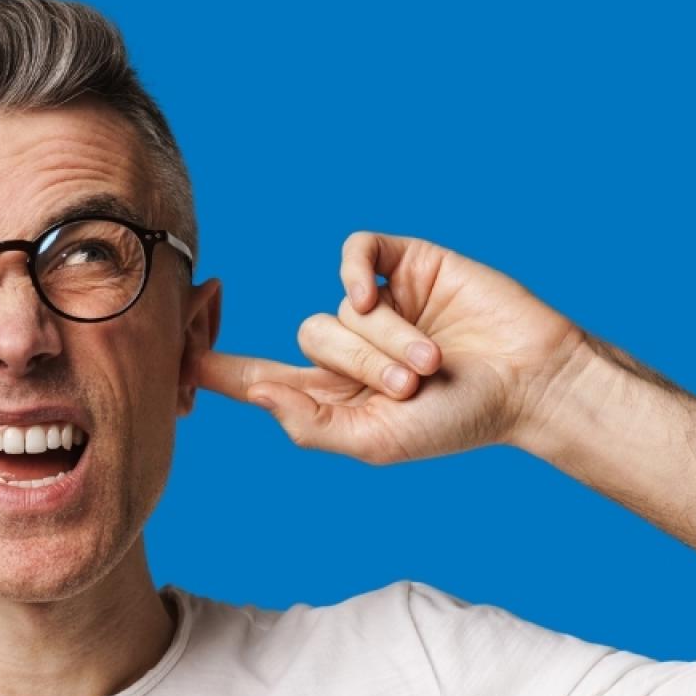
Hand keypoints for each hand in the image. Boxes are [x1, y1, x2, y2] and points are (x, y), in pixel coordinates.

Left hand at [197, 231, 585, 464]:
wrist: (528, 381)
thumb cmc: (456, 421)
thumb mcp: (377, 441)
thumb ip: (313, 425)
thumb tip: (257, 394)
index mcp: (328, 392)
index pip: (255, 375)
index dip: (213, 366)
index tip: (168, 358)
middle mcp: (343, 345)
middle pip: (309, 340)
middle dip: (363, 366)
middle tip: (413, 387)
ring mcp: (371, 301)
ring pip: (339, 307)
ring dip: (388, 341)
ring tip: (434, 363)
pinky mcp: (400, 264)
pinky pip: (352, 253)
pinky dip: (355, 271)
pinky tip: (378, 296)